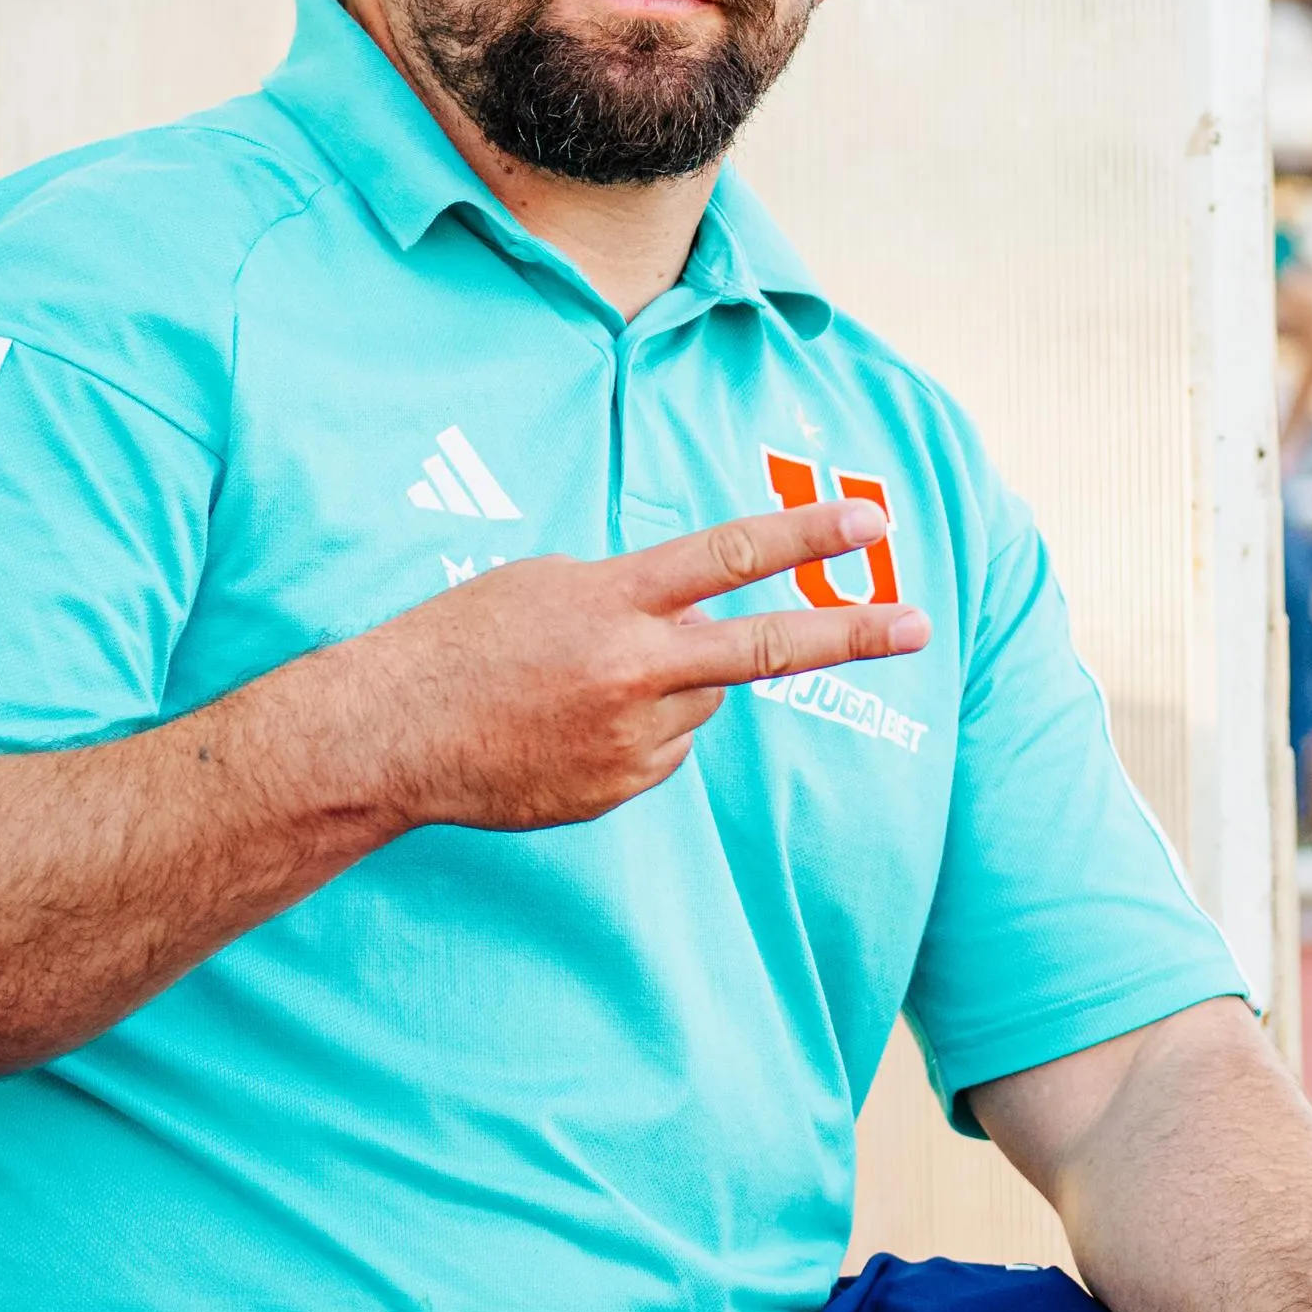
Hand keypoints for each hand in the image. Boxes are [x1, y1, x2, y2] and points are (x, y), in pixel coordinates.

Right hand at [322, 501, 925, 830]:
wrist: (391, 737)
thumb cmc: (461, 641)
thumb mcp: (548, 585)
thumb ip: (635, 598)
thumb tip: (702, 626)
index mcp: (611, 601)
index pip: (727, 557)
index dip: (803, 535)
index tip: (868, 523)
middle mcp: (633, 669)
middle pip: (763, 648)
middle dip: (850, 632)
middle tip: (920, 624)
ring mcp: (631, 737)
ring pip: (702, 701)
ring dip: (672, 686)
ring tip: (583, 685)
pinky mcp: (620, 788)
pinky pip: (663, 750)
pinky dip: (638, 733)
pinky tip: (570, 727)